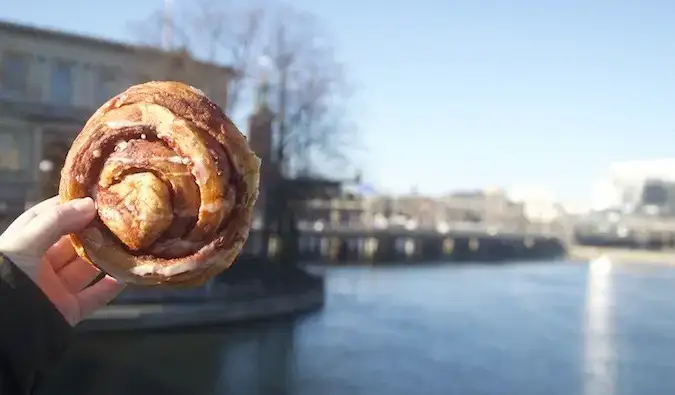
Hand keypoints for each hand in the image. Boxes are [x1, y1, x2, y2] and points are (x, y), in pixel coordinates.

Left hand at [0, 196, 125, 325]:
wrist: (3, 329)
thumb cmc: (5, 276)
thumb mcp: (24, 242)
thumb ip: (56, 221)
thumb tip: (89, 204)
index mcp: (25, 245)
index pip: (50, 219)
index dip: (71, 207)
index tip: (97, 197)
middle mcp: (41, 265)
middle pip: (74, 243)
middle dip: (96, 231)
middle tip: (120, 219)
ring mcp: (56, 289)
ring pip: (88, 268)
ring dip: (108, 256)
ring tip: (129, 242)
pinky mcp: (69, 310)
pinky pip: (95, 296)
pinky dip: (112, 286)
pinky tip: (127, 273)